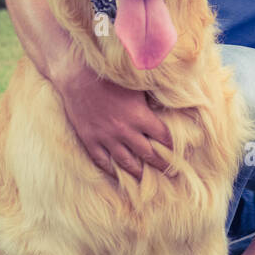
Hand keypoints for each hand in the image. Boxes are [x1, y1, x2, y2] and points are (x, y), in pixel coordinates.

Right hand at [55, 61, 172, 178]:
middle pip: (148, 154)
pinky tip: (117, 175)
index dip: (172, 145)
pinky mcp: (89, 139)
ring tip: (145, 180)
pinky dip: (111, 170)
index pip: (163, 137)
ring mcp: (105, 137)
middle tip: (169, 172)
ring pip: (126, 162)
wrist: (77, 74)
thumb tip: (170, 102)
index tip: (177, 152)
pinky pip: (101, 161)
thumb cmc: (110, 76)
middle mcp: (124, 130)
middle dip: (160, 164)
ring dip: (137, 172)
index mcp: (139, 116)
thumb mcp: (137, 84)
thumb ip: (152, 98)